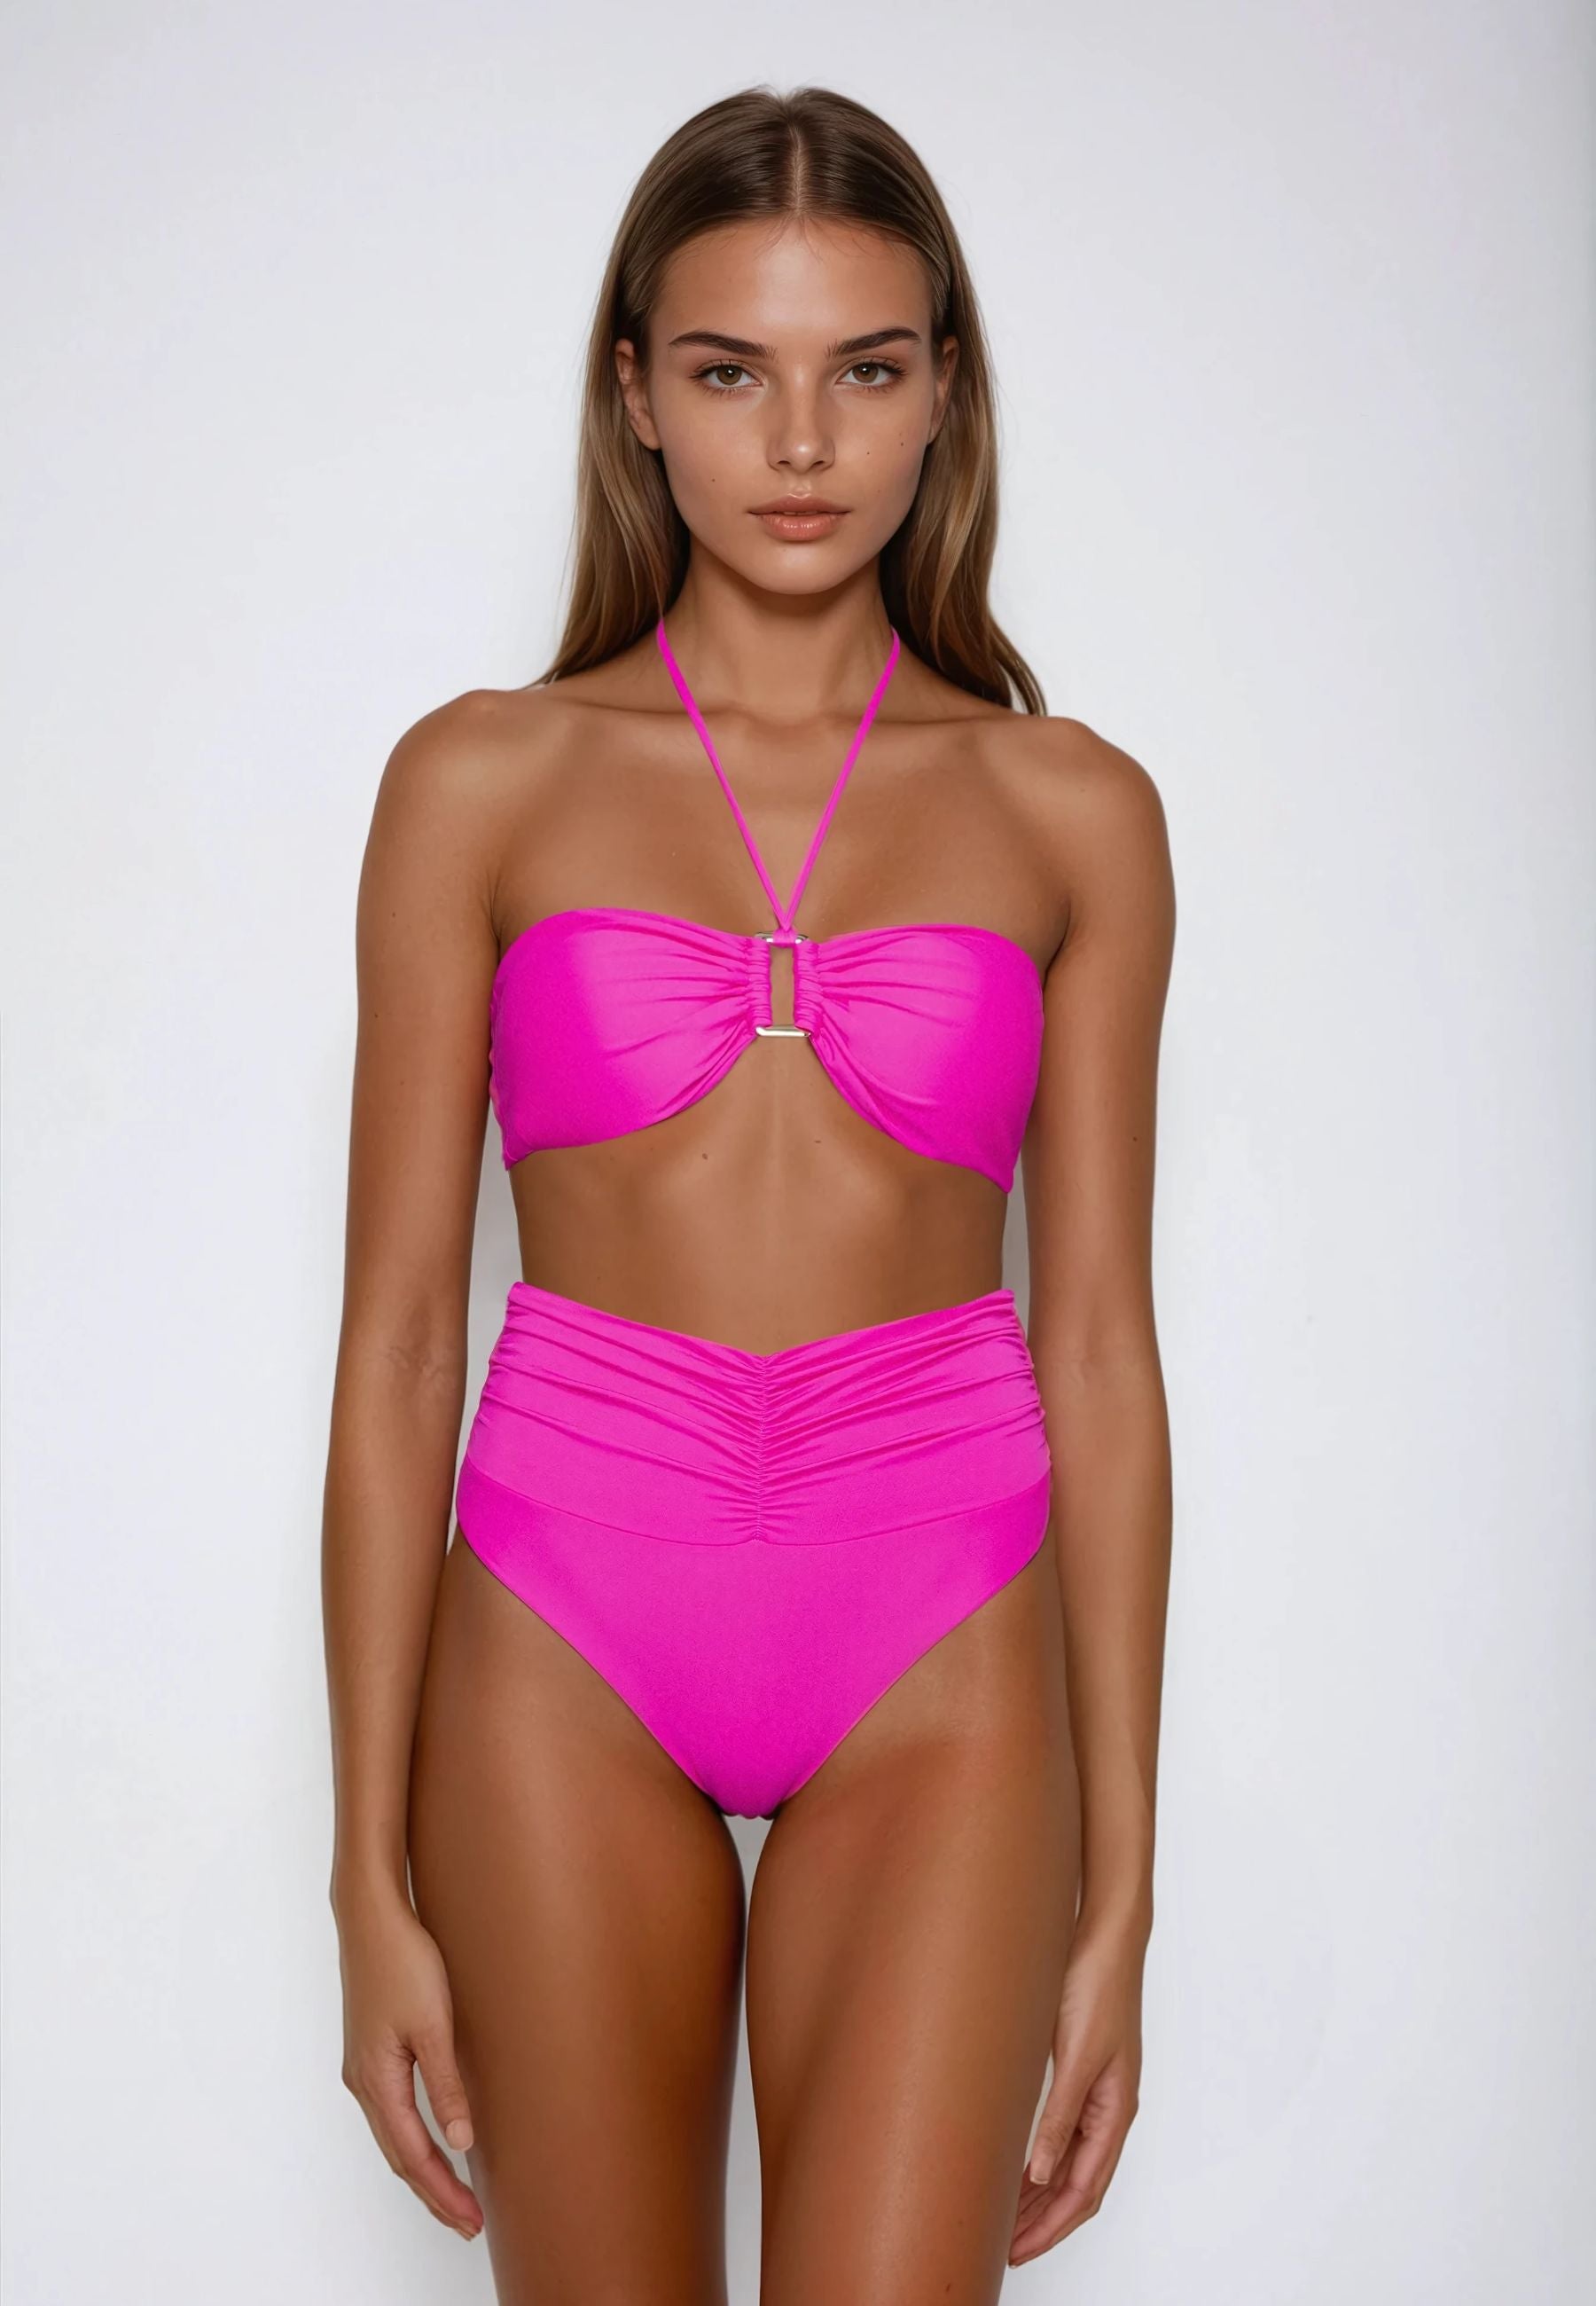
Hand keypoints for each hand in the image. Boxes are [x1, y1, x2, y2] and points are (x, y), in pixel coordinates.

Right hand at [335, 1886, 483, 2242]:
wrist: (371, 1917)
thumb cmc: (403, 1961)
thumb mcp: (434, 2025)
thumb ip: (447, 2086)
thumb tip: (461, 2142)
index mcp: (377, 2081)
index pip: (413, 2156)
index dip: (442, 2192)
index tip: (470, 2220)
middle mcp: (364, 2083)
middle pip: (400, 2155)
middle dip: (433, 2193)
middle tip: (467, 2223)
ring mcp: (364, 2068)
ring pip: (394, 2137)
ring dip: (423, 2169)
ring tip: (453, 2195)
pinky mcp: (370, 2053)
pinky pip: (392, 2113)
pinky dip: (413, 2139)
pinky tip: (432, 2142)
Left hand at [1009, 1912, 1144, 2263]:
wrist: (1104, 1935)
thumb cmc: (1098, 1987)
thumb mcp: (1075, 2056)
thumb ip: (1059, 2116)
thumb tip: (1042, 2173)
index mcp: (1115, 2111)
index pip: (1084, 2190)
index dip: (1052, 2226)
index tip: (1018, 2250)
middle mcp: (1108, 2107)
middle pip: (1079, 2184)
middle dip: (1045, 2220)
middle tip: (1005, 2245)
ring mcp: (1096, 2089)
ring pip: (1070, 2161)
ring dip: (1041, 2193)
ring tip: (1005, 2215)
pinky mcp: (1078, 2068)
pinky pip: (1063, 2132)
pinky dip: (1042, 2158)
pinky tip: (1018, 2163)